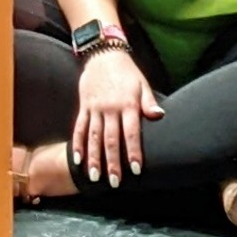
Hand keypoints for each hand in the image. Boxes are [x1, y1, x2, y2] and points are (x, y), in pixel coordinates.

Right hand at [70, 42, 162, 182]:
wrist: (103, 53)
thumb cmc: (127, 72)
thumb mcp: (142, 84)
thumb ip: (149, 102)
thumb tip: (160, 116)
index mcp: (128, 104)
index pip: (131, 133)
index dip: (134, 152)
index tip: (136, 170)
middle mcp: (110, 108)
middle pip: (111, 139)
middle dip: (112, 162)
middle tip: (114, 182)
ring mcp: (95, 108)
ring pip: (93, 137)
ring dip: (94, 158)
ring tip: (94, 177)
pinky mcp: (84, 107)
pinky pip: (79, 127)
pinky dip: (77, 143)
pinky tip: (77, 159)